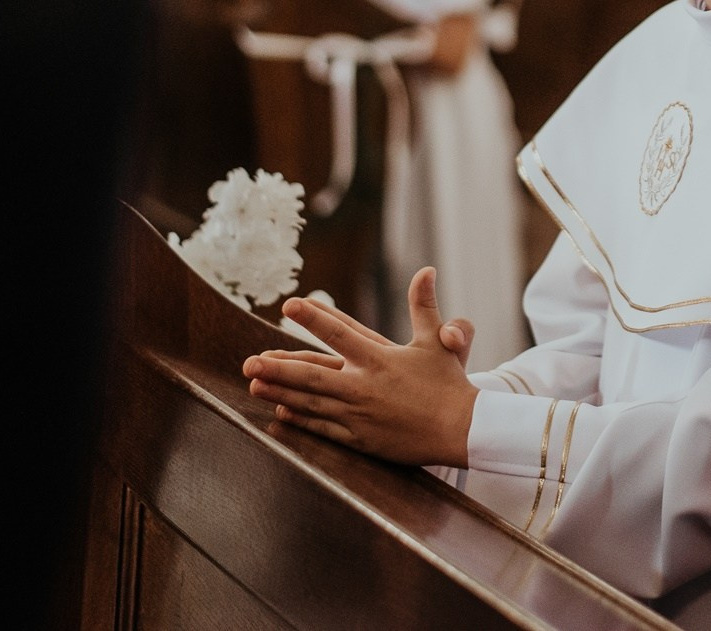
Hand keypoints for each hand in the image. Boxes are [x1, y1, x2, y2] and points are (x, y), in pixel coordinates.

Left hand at [242, 267, 479, 465]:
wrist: (461, 430)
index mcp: (381, 358)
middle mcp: (365, 385)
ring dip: (280, 392)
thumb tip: (426, 270)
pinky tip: (281, 411)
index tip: (290, 304)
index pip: (340, 333)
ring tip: (254, 383)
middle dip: (278, 366)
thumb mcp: (437, 340)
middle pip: (312, 373)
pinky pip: (323, 427)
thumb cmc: (449, 383)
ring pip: (311, 401)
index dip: (314, 318)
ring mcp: (359, 414)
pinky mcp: (360, 438)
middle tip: (249, 360)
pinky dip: (301, 419)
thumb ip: (424, 305)